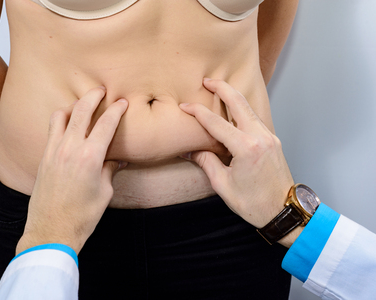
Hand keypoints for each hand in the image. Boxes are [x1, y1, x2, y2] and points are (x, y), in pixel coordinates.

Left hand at [16, 87, 127, 253]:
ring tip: (82, 104)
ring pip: (62, 115)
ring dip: (73, 105)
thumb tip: (116, 160)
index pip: (106, 124)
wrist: (51, 230)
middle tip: (101, 90)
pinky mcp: (44, 158)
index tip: (122, 102)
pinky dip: (60, 119)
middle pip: (82, 111)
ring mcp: (54, 151)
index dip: (116, 110)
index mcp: (90, 157)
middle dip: (93, 96)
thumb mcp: (105, 193)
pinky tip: (67, 122)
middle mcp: (70, 149)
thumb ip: (110, 171)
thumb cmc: (81, 216)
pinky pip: (51, 130)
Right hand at [179, 79, 296, 245]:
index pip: (216, 123)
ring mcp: (269, 137)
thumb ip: (207, 162)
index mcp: (246, 148)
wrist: (284, 211)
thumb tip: (192, 150)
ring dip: (233, 97)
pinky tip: (233, 111)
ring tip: (219, 90)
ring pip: (249, 108)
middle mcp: (260, 137)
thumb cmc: (255, 204)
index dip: (198, 112)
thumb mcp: (223, 185)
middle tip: (207, 80)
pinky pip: (256, 119)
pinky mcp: (273, 141)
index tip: (185, 106)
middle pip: (239, 103)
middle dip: (222, 87)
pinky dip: (243, 110)